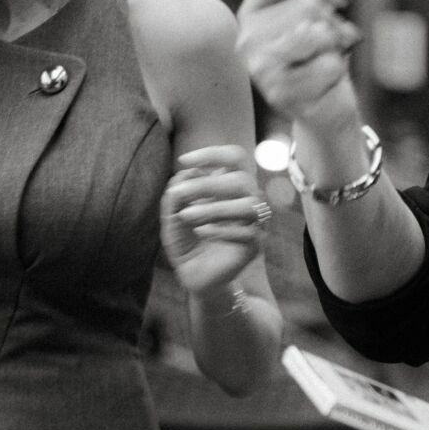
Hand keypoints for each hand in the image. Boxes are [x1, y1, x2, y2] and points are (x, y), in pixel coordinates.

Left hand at [160, 145, 270, 296]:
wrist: (194, 275)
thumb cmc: (186, 240)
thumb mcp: (173, 216)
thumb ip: (176, 195)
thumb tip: (186, 173)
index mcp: (232, 186)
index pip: (235, 158)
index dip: (212, 154)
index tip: (183, 160)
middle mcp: (249, 199)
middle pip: (241, 180)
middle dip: (206, 184)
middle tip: (178, 195)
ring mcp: (255, 223)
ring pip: (249, 205)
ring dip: (214, 208)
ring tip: (187, 216)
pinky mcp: (255, 245)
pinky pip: (248, 232)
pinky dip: (221, 230)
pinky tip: (201, 233)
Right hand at [235, 0, 361, 122]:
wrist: (322, 105)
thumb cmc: (315, 53)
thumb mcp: (306, 4)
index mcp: (249, 12)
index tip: (336, 1)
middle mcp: (246, 40)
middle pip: (307, 4)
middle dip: (332, 23)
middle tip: (329, 44)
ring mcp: (260, 69)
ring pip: (319, 33)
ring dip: (336, 47)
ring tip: (325, 61)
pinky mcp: (280, 95)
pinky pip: (330, 65)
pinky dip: (337, 75)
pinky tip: (323, 85)